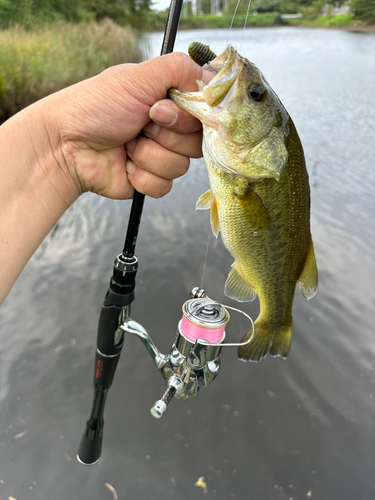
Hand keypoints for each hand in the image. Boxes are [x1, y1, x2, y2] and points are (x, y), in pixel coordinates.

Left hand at [53, 53, 212, 198]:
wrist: (65, 145)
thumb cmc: (96, 106)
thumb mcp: (138, 77)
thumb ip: (179, 69)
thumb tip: (212, 79)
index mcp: (170, 102)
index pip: (205, 114)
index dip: (187, 116)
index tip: (160, 109)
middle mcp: (169, 129)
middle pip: (197, 143)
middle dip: (166, 136)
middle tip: (140, 125)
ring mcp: (160, 156)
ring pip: (181, 167)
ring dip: (149, 155)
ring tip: (126, 145)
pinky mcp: (150, 181)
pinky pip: (164, 186)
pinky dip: (142, 176)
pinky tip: (124, 165)